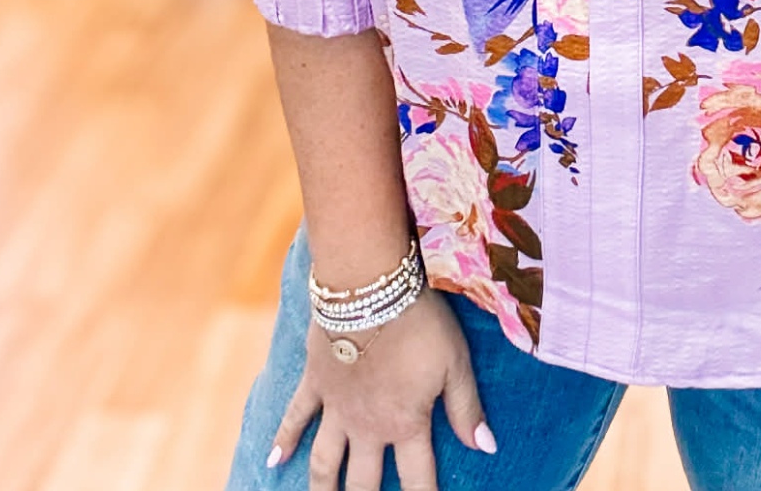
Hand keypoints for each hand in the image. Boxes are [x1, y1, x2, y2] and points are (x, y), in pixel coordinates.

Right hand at [268, 287, 493, 490]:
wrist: (370, 290)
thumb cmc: (419, 323)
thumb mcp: (455, 363)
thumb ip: (466, 408)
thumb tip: (487, 448)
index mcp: (405, 424)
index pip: (417, 480)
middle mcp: (368, 427)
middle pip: (364, 483)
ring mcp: (336, 408)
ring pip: (325, 463)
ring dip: (323, 489)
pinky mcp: (314, 383)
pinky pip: (295, 418)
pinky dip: (283, 441)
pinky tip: (273, 462)